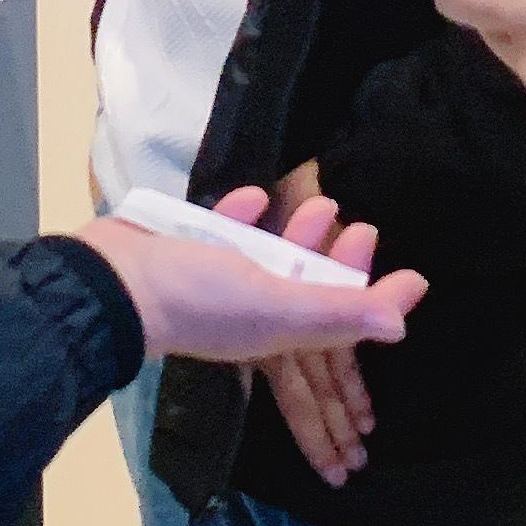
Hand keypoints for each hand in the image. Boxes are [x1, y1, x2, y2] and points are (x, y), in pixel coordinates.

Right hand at [79, 182, 425, 372]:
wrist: (112, 283)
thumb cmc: (201, 298)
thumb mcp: (279, 307)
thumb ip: (339, 311)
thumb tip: (402, 325)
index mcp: (276, 331)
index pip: (338, 321)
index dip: (374, 301)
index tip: (413, 275)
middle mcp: (250, 309)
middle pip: (307, 285)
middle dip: (337, 258)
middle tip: (362, 224)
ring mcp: (215, 281)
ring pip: (269, 257)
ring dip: (297, 232)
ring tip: (320, 199)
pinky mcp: (185, 252)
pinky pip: (222, 232)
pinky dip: (242, 215)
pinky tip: (253, 194)